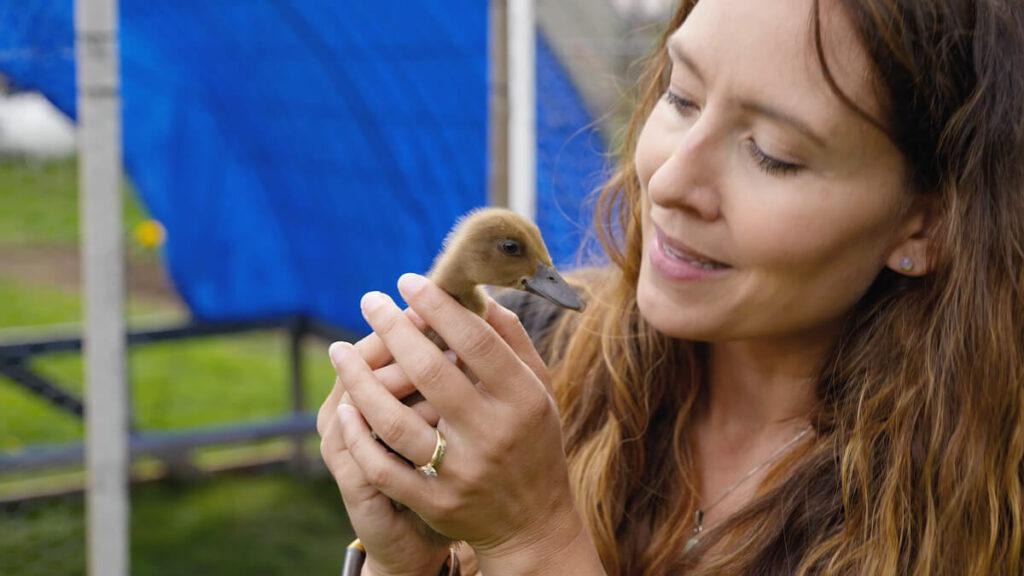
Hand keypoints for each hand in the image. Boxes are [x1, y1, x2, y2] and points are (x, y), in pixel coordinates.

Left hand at [333, 273, 590, 572]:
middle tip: (369, 300)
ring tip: (338, 349)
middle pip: (431, 373)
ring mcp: (462, 472)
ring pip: (396, 421)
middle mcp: (493, 434)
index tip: (408, 280)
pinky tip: (345, 406)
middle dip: (392, 329)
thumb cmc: (533, 442)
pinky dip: (359, 436)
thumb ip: (513, 342)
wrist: (533, 524)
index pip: (475, 341)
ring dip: (360, 381)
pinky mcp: (436, 503)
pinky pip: (383, 467)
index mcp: (522, 400)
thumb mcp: (539, 391)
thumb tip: (480, 294)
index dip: (438, 306)